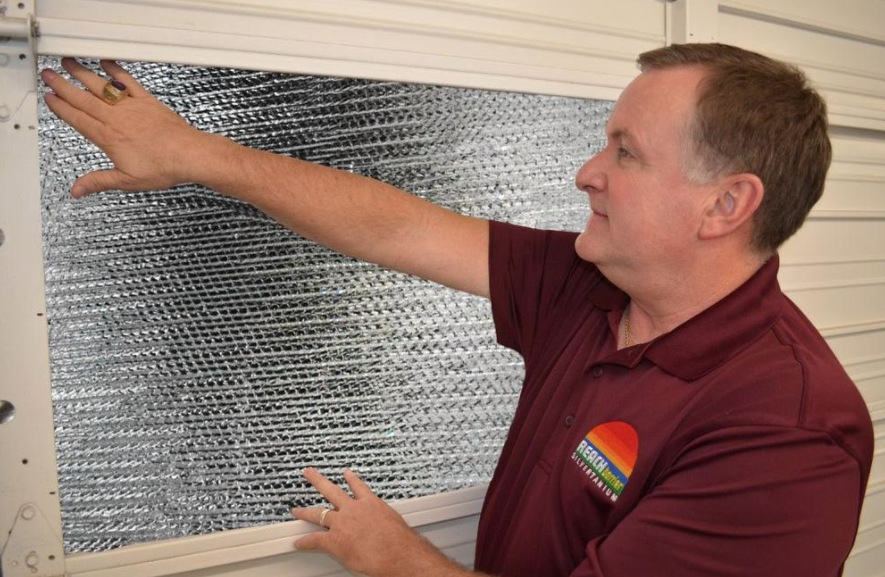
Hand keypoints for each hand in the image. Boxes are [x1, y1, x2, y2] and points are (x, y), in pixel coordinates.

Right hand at [40, 58, 210, 197]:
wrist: (190, 155)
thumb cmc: (164, 166)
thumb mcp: (127, 181)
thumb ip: (99, 182)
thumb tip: (78, 190)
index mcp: (108, 137)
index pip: (77, 118)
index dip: (60, 108)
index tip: (49, 98)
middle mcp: (117, 119)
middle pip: (83, 99)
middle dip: (63, 86)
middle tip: (48, 75)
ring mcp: (132, 107)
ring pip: (102, 87)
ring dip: (83, 73)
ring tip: (69, 63)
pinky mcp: (148, 101)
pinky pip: (128, 82)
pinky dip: (116, 71)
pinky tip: (107, 63)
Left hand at [291, 468, 468, 576]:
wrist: (395, 552)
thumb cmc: (400, 541)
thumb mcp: (395, 523)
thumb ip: (387, 523)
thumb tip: (391, 531)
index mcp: (370, 504)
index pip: (358, 487)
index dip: (351, 479)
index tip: (346, 473)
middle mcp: (354, 510)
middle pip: (331, 491)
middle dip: (318, 481)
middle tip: (309, 473)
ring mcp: (342, 523)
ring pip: (318, 513)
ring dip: (304, 510)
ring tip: (295, 508)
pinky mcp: (334, 540)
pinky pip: (315, 540)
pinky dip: (305, 543)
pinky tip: (298, 543)